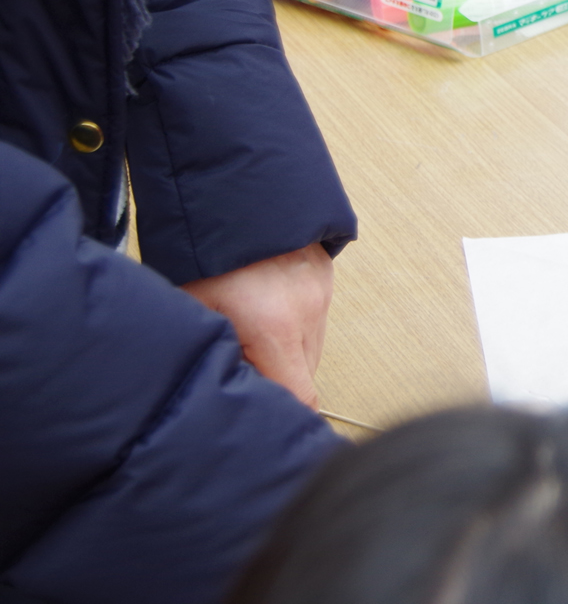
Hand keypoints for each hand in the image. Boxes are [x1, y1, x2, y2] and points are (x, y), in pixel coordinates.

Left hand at [181, 243, 333, 407]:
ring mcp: (321, 291)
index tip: (267, 421)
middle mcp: (308, 312)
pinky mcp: (324, 275)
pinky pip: (315, 317)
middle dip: (276, 379)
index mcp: (275, 327)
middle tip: (240, 366)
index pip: (301, 397)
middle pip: (304, 375)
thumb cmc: (204, 254)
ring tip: (250, 330)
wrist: (230, 194)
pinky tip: (265, 307)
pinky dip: (293, 324)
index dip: (286, 415)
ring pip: (311, 347)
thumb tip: (227, 396)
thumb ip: (217, 361)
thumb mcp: (194, 315)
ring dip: (285, 352)